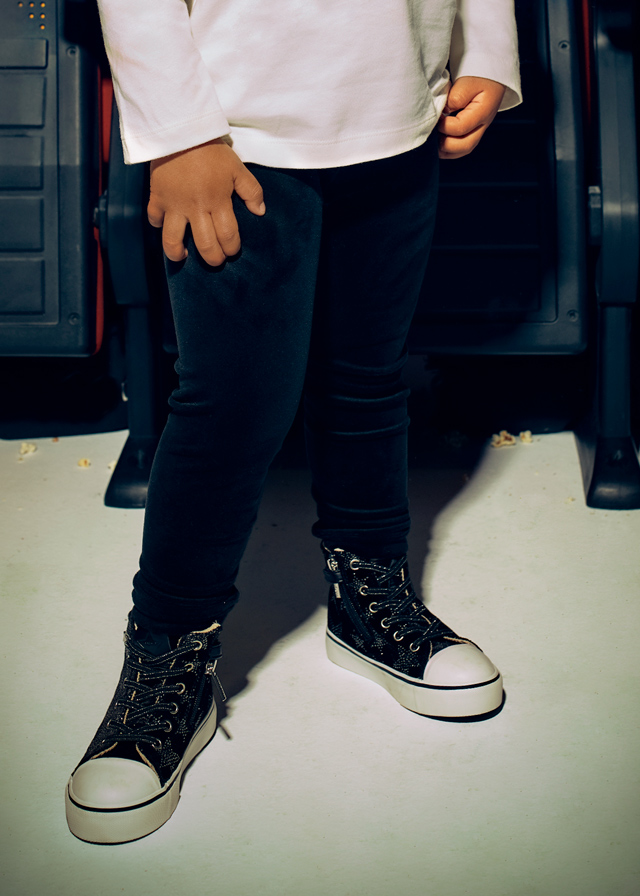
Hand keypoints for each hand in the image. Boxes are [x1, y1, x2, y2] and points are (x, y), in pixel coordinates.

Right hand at [147, 139, 264, 264]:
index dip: (232, 248)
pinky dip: (158, 226)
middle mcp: (196, 207)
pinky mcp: (157, 197)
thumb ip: (251, 191)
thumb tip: (260, 212)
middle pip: (205, 245)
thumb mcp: (237, 168)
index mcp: (218, 201)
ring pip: (173, 240)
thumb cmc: (211, 149)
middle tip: (216, 259)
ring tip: (184, 255)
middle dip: (213, 258)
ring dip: (178, 253)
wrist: (181, 129)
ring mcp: (174, 204)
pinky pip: (154, 219)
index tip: (232, 250)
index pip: (228, 236)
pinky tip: (165, 226)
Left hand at [437, 77, 505, 159]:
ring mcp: (479, 129)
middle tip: (432, 136)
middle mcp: (483, 124)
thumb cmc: (480, 75)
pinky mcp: (474, 129)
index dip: (444, 126)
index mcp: (483, 112)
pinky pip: (462, 146)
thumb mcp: (467, 82)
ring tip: (433, 144)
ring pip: (464, 149)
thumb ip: (454, 99)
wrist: (492, 72)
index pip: (460, 128)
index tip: (434, 117)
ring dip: (447, 150)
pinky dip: (449, 148)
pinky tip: (439, 142)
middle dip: (445, 145)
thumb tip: (442, 113)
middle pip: (465, 146)